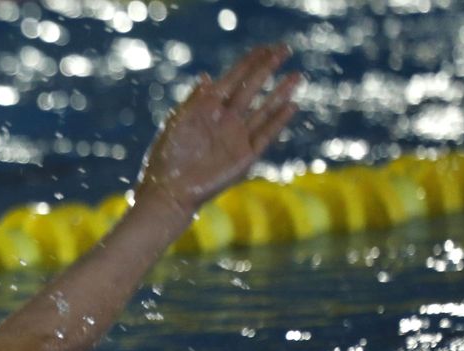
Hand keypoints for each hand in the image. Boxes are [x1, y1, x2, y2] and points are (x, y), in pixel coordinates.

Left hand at [135, 44, 300, 216]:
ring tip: (297, 75)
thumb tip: (208, 76)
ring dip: (280, 92)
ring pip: (264, 109)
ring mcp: (236, 137)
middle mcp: (225, 120)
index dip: (248, 62)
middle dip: (267, 68)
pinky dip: (278, 121)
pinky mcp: (245, 156)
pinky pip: (265, 134)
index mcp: (207, 109)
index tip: (265, 47)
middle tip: (285, 48)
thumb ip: (194, 100)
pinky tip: (291, 105)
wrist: (169, 190)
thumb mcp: (177, 123)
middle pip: (251, 88)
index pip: (232, 79)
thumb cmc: (167, 157)